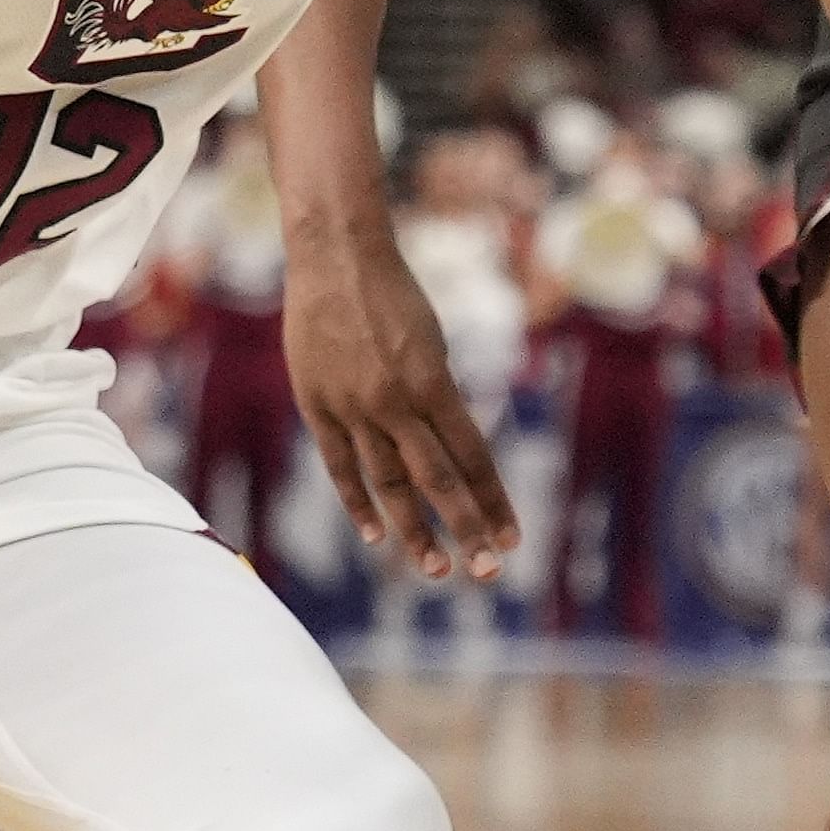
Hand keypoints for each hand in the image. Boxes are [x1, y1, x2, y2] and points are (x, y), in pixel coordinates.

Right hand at [283, 219, 515, 583]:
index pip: (472, 457)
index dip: (493, 501)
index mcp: (433, 382)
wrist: (335, 257)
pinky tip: (376, 535)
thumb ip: (436, 398)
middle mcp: (395, 402)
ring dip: (413, 531)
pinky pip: (341, 466)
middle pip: (437, 481)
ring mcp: (353, 407)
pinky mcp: (318, 406)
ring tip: (433, 568)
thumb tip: (446, 450)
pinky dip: (359, 503)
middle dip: (465, 529)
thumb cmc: (393, 294)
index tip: (511, 539)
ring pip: (389, 483)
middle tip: (485, 573)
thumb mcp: (431, 343)